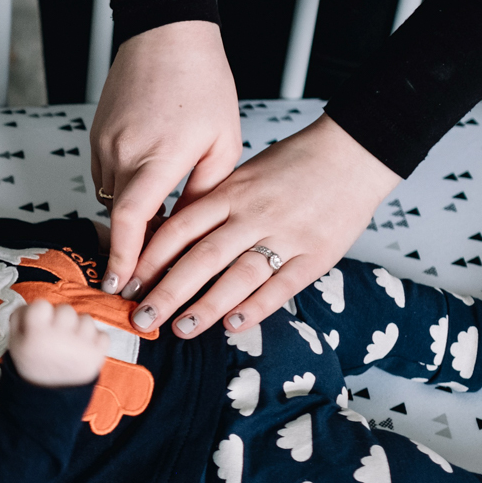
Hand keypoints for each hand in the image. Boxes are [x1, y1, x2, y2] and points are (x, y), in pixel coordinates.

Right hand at [9, 299, 107, 387]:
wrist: (46, 397)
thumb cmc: (30, 365)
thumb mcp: (14, 343)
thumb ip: (18, 318)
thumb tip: (30, 304)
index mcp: (36, 334)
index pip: (41, 304)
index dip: (40, 312)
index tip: (40, 323)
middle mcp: (60, 338)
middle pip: (66, 309)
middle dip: (61, 319)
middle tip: (56, 334)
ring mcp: (81, 346)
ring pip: (86, 320)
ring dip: (79, 329)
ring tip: (71, 343)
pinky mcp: (97, 356)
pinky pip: (103, 336)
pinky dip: (95, 341)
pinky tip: (83, 350)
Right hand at [91, 20, 241, 297]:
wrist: (165, 34)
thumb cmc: (203, 82)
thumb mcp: (222, 142)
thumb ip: (206, 192)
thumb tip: (191, 233)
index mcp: (158, 158)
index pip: (130, 221)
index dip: (123, 257)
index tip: (119, 286)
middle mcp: (123, 153)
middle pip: (118, 218)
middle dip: (128, 249)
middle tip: (139, 278)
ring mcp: (105, 144)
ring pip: (111, 199)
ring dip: (129, 217)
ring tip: (152, 228)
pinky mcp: (97, 135)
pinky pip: (106, 176)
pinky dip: (123, 190)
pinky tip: (145, 188)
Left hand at [122, 114, 402, 338]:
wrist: (353, 153)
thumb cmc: (294, 166)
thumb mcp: (243, 176)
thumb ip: (212, 207)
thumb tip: (169, 242)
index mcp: (231, 193)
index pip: (180, 229)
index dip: (150, 260)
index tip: (127, 285)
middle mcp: (254, 215)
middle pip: (202, 258)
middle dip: (168, 292)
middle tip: (141, 319)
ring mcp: (286, 235)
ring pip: (238, 276)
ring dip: (206, 306)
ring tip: (180, 329)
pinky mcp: (316, 255)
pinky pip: (282, 286)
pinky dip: (256, 307)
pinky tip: (232, 325)